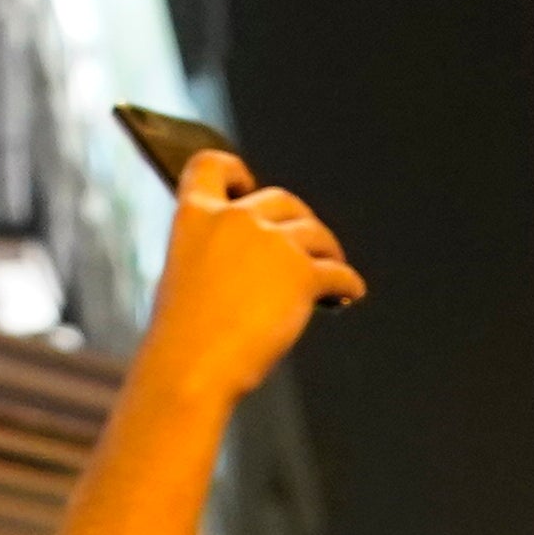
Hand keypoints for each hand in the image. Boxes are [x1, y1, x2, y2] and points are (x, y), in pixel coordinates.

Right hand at [133, 152, 363, 405]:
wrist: (191, 368)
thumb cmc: (184, 338)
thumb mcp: (186, 277)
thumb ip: (217, 253)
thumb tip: (264, 259)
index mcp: (194, 215)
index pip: (212, 166)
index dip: (236, 172)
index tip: (249, 184)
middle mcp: (235, 218)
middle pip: (282, 200)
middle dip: (299, 221)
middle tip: (307, 246)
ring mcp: (272, 243)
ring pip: (315, 234)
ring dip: (327, 251)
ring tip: (333, 276)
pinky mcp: (302, 273)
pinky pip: (338, 272)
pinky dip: (348, 284)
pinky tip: (349, 295)